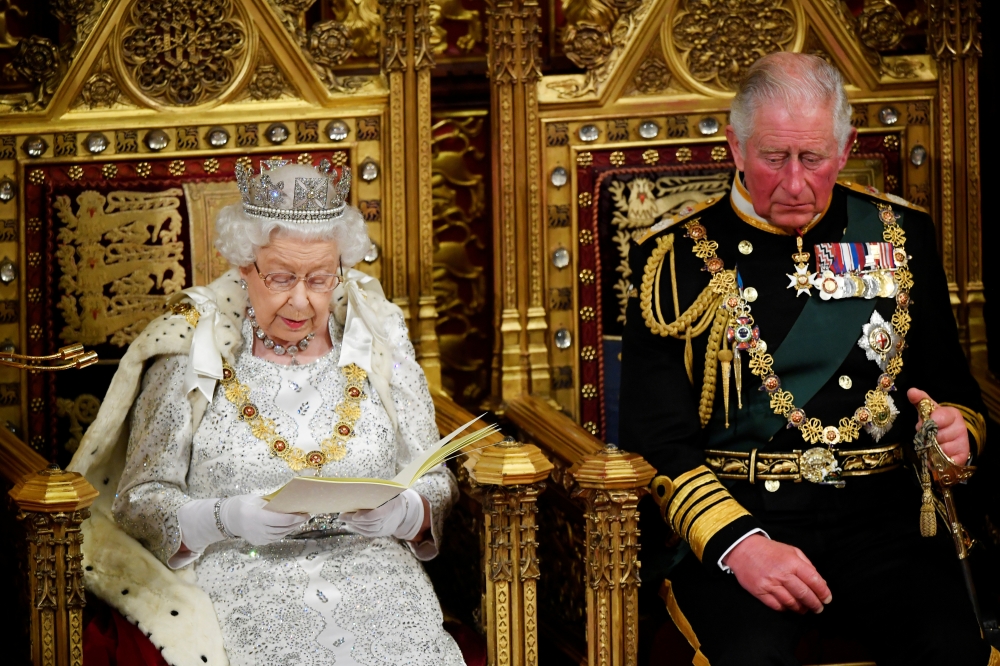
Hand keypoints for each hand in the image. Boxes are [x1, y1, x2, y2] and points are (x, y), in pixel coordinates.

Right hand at [178, 495, 307, 551]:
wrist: (226, 518)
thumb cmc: (242, 504)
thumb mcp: (256, 499)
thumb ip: (272, 502)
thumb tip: (291, 499)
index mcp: (258, 517)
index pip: (283, 520)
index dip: (297, 517)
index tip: (306, 512)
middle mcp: (259, 530)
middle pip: (284, 528)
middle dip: (297, 522)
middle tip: (306, 515)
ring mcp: (259, 538)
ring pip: (281, 534)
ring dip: (292, 528)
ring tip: (300, 520)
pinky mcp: (259, 542)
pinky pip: (275, 538)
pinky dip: (284, 532)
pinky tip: (290, 526)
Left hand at [339, 489, 427, 540]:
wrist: (403, 510)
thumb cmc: (391, 496)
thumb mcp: (387, 490)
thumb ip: (374, 491)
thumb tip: (356, 488)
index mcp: (392, 506)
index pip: (378, 515)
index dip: (366, 516)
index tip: (354, 515)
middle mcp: (390, 519)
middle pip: (370, 523)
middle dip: (354, 520)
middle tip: (341, 515)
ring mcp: (387, 528)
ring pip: (369, 529)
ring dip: (354, 525)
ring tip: (344, 519)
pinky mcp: (382, 533)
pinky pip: (369, 533)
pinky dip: (358, 529)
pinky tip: (351, 525)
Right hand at [722, 534, 831, 613]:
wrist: (743, 549)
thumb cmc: (769, 550)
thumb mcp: (791, 550)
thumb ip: (807, 565)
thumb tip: (820, 582)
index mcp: (792, 562)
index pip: (814, 581)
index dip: (823, 592)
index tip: (827, 599)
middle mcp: (782, 574)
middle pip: (804, 595)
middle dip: (815, 604)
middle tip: (819, 608)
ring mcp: (770, 584)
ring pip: (791, 603)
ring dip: (801, 609)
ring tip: (805, 609)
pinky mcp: (760, 592)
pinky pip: (777, 606)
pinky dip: (785, 608)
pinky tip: (789, 606)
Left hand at [907, 388, 969, 464]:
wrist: (950, 436)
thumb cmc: (937, 420)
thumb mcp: (929, 408)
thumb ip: (920, 399)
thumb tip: (911, 391)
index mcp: (953, 414)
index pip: (938, 418)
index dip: (927, 422)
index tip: (923, 423)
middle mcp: (960, 428)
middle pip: (937, 436)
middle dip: (927, 437)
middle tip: (926, 435)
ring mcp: (962, 444)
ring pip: (939, 450)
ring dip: (930, 449)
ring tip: (931, 444)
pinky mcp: (961, 458)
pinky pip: (945, 462)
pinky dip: (935, 461)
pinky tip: (933, 456)